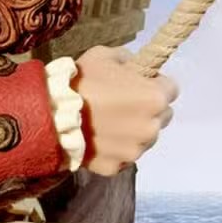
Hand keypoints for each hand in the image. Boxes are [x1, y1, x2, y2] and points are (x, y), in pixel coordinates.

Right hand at [73, 46, 176, 175]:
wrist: (49, 115)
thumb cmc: (79, 81)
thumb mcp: (104, 55)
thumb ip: (126, 60)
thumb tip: (133, 66)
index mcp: (154, 97)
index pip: (171, 89)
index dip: (155, 84)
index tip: (139, 84)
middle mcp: (151, 127)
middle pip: (161, 117)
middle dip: (147, 110)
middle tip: (122, 105)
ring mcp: (135, 151)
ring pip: (144, 139)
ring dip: (132, 131)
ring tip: (107, 124)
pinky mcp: (117, 167)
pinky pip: (123, 157)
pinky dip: (115, 150)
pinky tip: (97, 139)